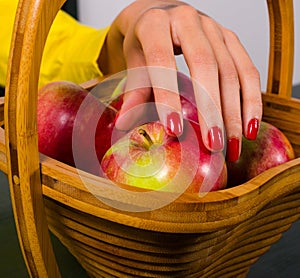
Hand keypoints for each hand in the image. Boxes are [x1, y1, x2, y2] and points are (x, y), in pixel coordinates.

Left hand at [98, 0, 261, 161]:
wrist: (162, 12)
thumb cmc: (146, 39)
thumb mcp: (134, 60)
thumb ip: (134, 90)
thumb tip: (124, 124)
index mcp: (156, 23)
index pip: (162, 60)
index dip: (168, 96)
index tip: (174, 130)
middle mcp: (188, 20)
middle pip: (205, 66)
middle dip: (210, 110)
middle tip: (212, 144)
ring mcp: (214, 28)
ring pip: (231, 72)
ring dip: (234, 113)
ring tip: (231, 145)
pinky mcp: (231, 38)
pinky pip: (248, 71)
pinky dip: (251, 101)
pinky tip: (249, 127)